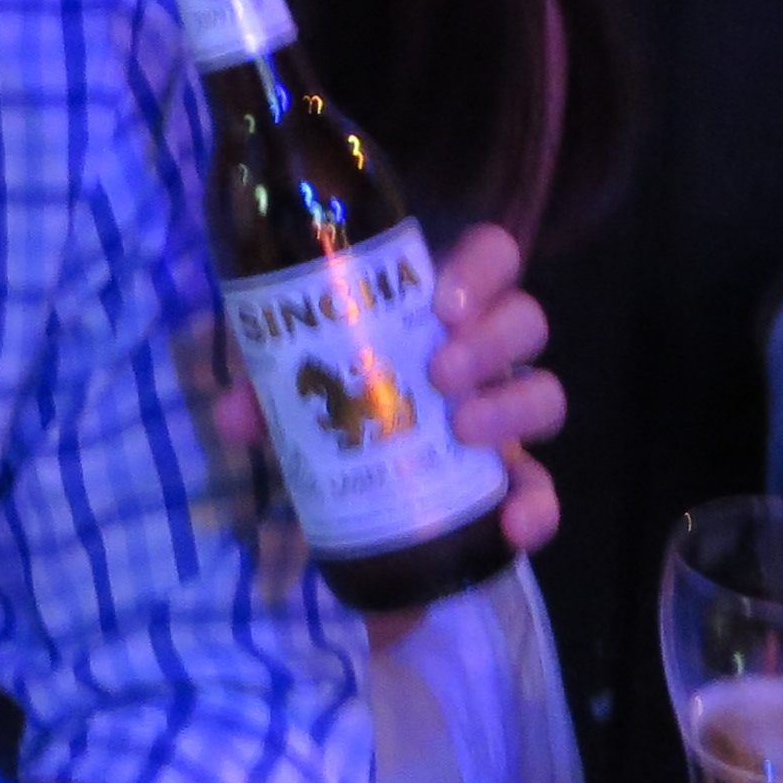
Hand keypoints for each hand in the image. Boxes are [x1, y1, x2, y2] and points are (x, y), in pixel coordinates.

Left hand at [212, 221, 565, 551]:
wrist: (352, 472)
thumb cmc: (336, 390)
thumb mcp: (297, 377)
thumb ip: (266, 386)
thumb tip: (237, 416)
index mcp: (445, 305)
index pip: (491, 257)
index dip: (481, 270)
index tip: (441, 302)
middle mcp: (488, 351)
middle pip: (525, 321)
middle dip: (490, 341)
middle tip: (440, 371)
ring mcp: (506, 412)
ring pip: (545, 392)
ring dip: (510, 408)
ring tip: (463, 429)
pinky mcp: (512, 478)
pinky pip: (545, 488)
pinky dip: (538, 507)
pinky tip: (513, 525)